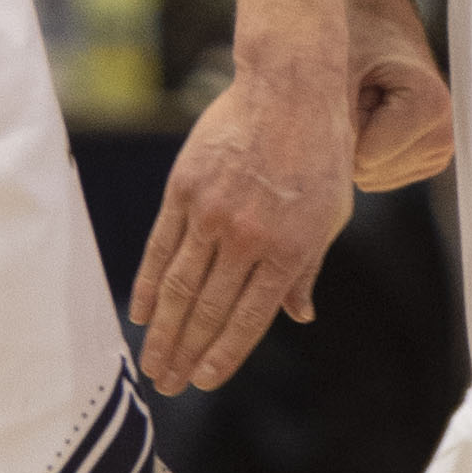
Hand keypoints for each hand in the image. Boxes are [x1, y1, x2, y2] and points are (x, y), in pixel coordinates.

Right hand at [131, 54, 350, 394]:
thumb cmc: (320, 151)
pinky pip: (160, 246)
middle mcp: (246, 236)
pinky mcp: (184, 188)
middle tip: (167, 386)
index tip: (204, 383)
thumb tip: (298, 317)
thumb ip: (307, 268)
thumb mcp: (332, 214)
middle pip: (208, 311)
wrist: (289, 86)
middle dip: (186, 355)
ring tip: (150, 364)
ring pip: (179, 287)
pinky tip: (139, 312)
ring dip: (163, 332)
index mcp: (288, 249)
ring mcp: (211, 211)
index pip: (249, 319)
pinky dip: (147, 283)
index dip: (224, 356)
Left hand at [344, 0, 452, 189]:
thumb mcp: (330, 64)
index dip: (339, 126)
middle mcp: (445, 133)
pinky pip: (374, 174)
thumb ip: (325, 120)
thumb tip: (306, 179)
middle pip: (366, 172)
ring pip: (368, 176)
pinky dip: (360, 143)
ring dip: (352, 138)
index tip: (347, 83)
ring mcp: (438, 147)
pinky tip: (366, 106)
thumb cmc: (348, 21)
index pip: (361, 161)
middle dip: (346, 133)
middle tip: (351, 86)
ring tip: (360, 92)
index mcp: (431, 105)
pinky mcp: (424, 154)